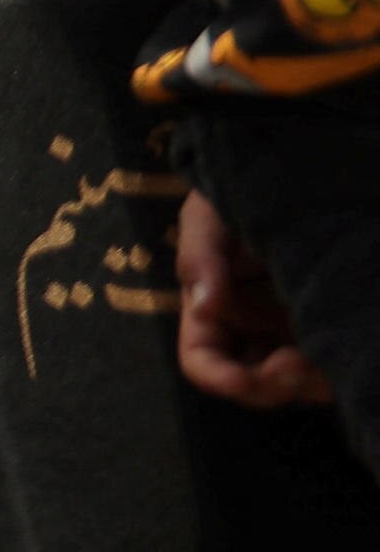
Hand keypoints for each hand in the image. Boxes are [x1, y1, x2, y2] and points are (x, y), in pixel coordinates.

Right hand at [177, 187, 337, 406]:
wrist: (306, 166)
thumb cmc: (244, 190)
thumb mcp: (210, 214)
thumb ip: (200, 258)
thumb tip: (203, 308)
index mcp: (215, 308)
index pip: (204, 360)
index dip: (220, 378)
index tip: (245, 380)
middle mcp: (253, 328)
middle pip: (252, 383)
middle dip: (272, 384)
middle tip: (298, 364)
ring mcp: (295, 329)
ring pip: (297, 382)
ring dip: (311, 383)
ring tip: (333, 357)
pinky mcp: (333, 323)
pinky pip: (335, 362)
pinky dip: (341, 366)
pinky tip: (352, 346)